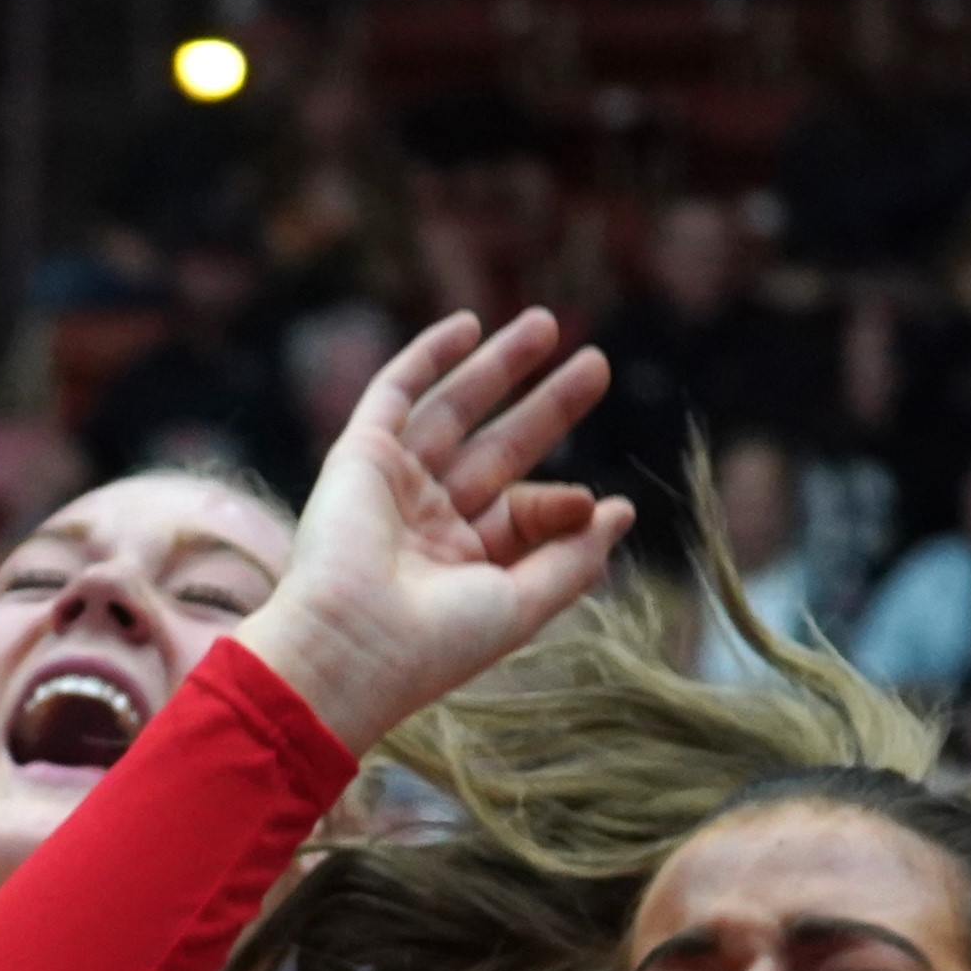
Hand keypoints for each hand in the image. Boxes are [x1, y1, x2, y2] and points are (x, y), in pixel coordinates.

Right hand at [231, 310, 635, 755]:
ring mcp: (391, 486)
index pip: (521, 512)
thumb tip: (620, 511)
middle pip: (497, 448)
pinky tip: (468, 326)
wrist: (349, 646)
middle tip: (596, 363)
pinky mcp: (359, 457)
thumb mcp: (521, 603)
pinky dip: (427, 358)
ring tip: (547, 323)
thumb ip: (574, 558)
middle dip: (546, 407)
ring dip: (498, 366)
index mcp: (458, 565)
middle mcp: (424, 523)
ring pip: (453, 411)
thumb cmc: (434, 642)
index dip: (559, 502)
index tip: (587, 501)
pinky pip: (394, 395)